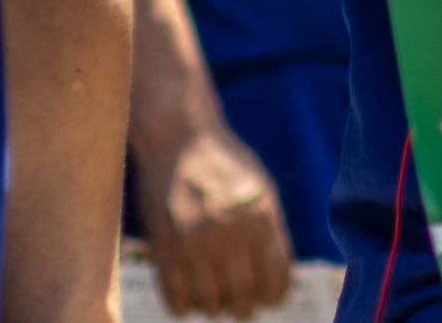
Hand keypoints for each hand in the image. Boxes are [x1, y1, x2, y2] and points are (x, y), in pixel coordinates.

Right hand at [139, 120, 294, 318]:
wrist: (179, 136)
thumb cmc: (225, 163)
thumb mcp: (261, 190)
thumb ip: (271, 234)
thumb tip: (278, 284)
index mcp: (261, 219)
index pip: (276, 282)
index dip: (273, 297)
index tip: (265, 297)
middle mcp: (230, 233)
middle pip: (243, 301)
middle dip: (241, 306)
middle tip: (235, 299)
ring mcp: (195, 242)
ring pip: (209, 305)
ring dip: (211, 305)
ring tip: (210, 293)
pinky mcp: (164, 247)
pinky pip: (176, 300)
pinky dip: (183, 306)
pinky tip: (186, 295)